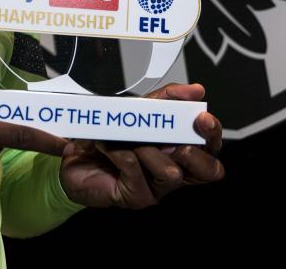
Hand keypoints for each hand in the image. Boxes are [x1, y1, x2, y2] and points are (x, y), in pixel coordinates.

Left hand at [58, 83, 223, 208]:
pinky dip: (118, 150)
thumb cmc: (109, 135)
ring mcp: (156, 188)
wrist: (73, 156)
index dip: (212, 134)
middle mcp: (174, 171)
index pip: (211, 147)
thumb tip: (195, 90)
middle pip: (209, 170)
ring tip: (125, 138)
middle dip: (196, 152)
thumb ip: (166, 99)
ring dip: (146, 148)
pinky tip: (105, 145)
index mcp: (180, 150)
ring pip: (170, 172)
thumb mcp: (137, 110)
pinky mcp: (135, 197)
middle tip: (176, 141)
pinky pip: (135, 168)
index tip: (202, 117)